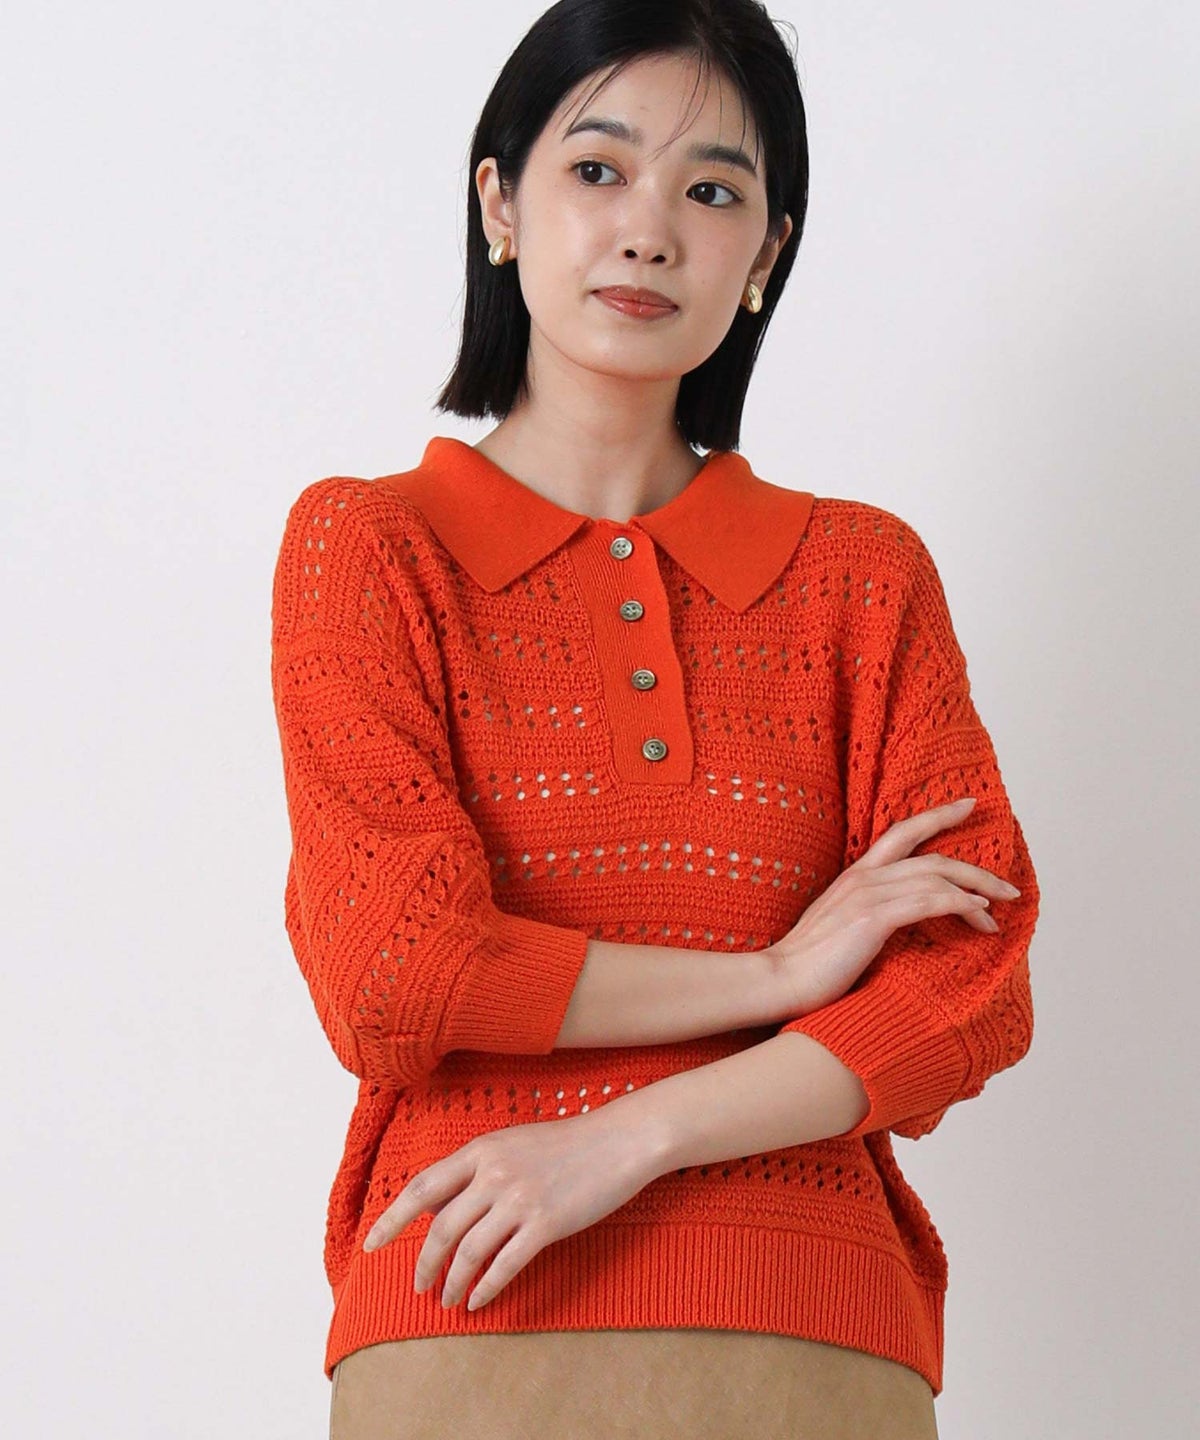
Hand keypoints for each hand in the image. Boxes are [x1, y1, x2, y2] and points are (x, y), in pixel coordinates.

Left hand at [360, 1110, 656, 1310]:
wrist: (617, 1141)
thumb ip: (478, 1170)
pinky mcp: (546, 1223)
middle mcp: (493, 1173)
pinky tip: (479, 1302)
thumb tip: (442, 1207)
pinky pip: (504, 1265)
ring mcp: (519, 1199)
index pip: (423, 1187)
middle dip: (423, 1263)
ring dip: (452, 1283)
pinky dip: (486, 1288)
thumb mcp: (512, 1144)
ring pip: (468, 1251)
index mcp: (481, 1150)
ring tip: (448, 1301)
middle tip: (419, 1287)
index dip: (392, 1219)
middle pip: (441, 1227)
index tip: (371, 1244)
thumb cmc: (566, 1144)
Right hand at [768, 796, 1021, 1016]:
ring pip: (938, 877)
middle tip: (1008, 885)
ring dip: (978, 891)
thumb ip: (865, 915)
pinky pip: (931, 901)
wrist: (779, 978)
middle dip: (977, 868)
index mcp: (855, 875)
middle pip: (933, 856)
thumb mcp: (839, 927)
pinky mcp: (873, 916)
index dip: (937, 816)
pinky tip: (980, 916)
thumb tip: (893, 923)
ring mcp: (868, 894)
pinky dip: (961, 904)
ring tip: (1001, 908)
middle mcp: (864, 876)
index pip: (902, 833)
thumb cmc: (807, 963)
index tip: (967, 806)